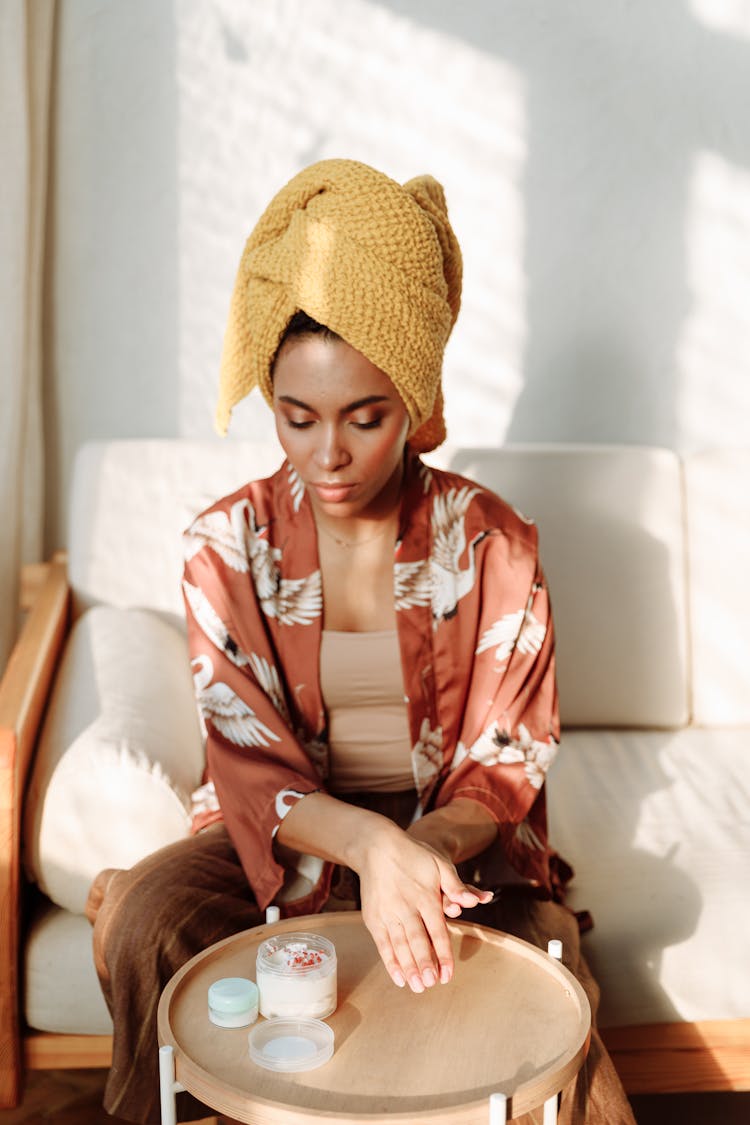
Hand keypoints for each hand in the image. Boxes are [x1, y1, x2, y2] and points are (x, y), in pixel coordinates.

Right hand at [355, 822, 491, 992]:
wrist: (377, 846)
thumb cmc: (413, 855)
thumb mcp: (439, 863)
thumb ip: (456, 885)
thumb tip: (473, 901)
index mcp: (426, 897)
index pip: (437, 931)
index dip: (443, 954)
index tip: (448, 975)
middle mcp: (406, 907)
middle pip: (417, 941)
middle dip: (424, 965)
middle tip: (431, 985)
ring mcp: (387, 913)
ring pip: (400, 945)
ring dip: (408, 968)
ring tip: (417, 987)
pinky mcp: (373, 917)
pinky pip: (382, 944)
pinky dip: (390, 962)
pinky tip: (398, 978)